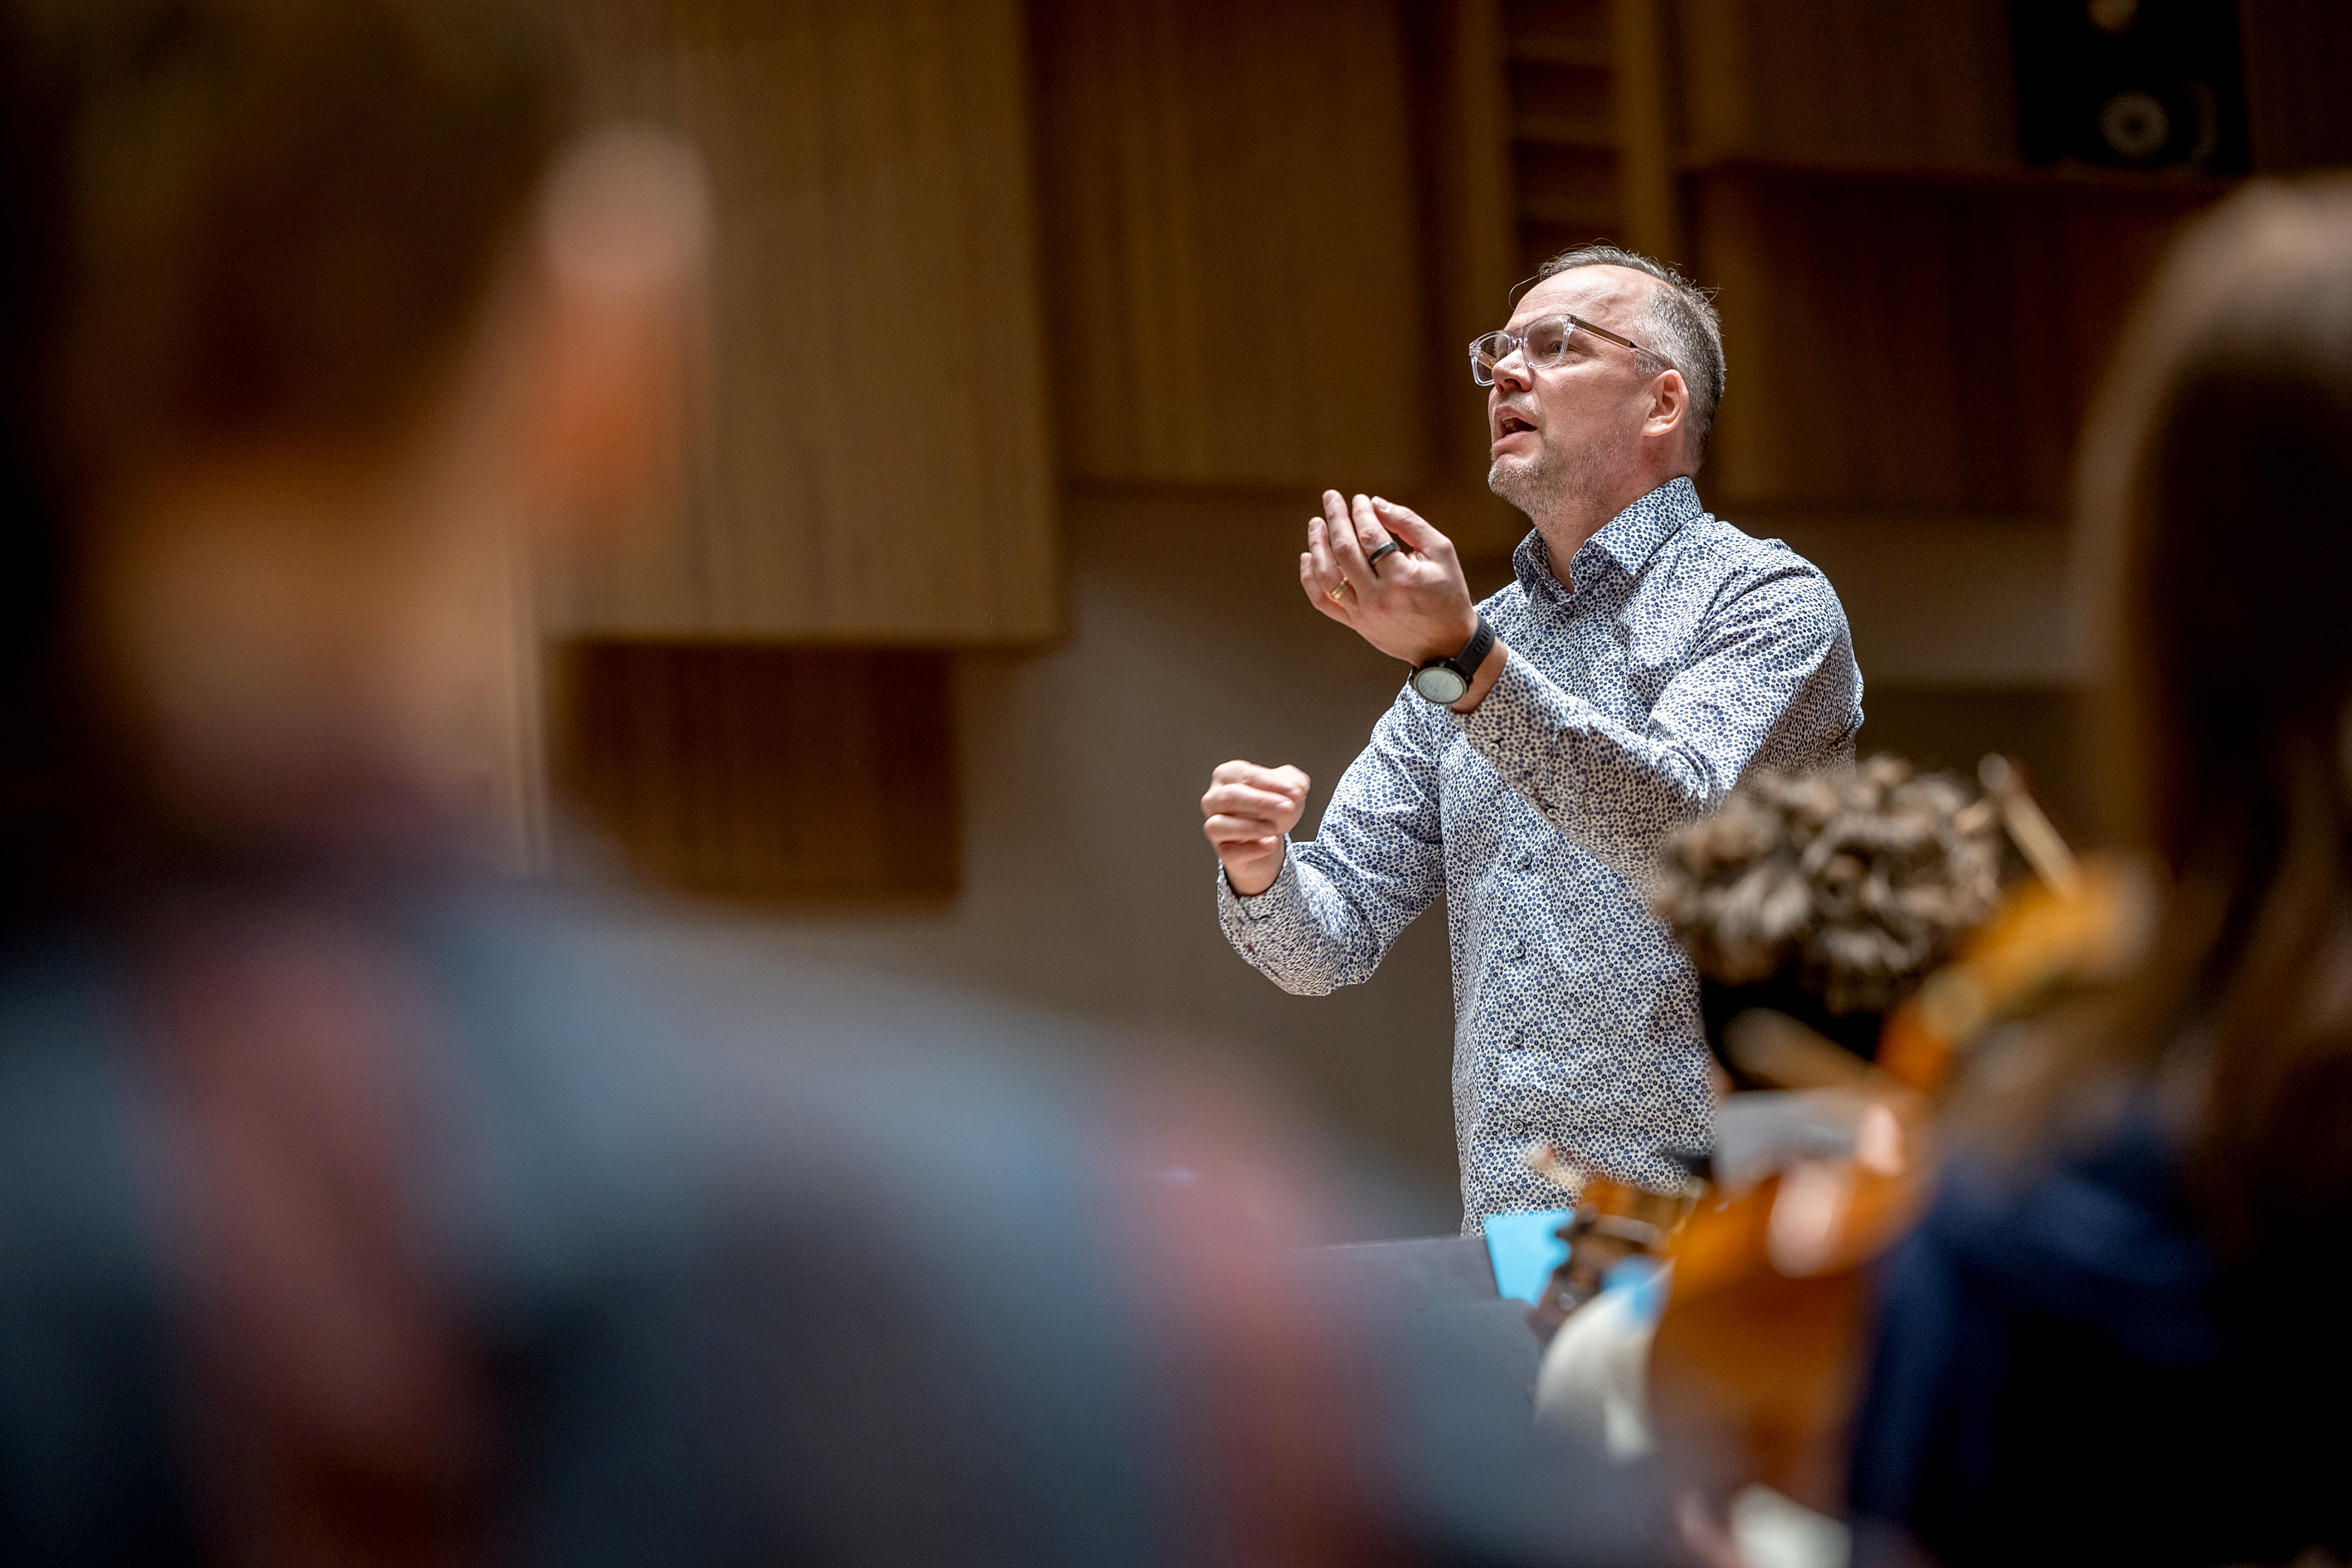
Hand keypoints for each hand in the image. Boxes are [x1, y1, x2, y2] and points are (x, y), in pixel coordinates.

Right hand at [1201, 761, 1307, 896]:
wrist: (1270, 839)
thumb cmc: (1272, 808)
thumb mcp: (1288, 789)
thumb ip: (1295, 783)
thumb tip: (1296, 791)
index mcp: (1227, 775)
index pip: (1245, 776)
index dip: (1271, 784)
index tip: (1295, 793)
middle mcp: (1214, 799)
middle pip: (1230, 797)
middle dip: (1261, 802)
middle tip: (1287, 808)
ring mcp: (1214, 825)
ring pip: (1219, 825)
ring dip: (1250, 827)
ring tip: (1275, 828)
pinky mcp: (1222, 850)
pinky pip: (1230, 852)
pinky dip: (1253, 849)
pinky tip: (1271, 843)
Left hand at [1300, 492, 1478, 665]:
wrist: (1447, 644)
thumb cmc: (1448, 593)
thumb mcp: (1441, 552)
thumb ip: (1409, 524)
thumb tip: (1375, 504)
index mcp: (1402, 578)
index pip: (1371, 537)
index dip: (1361, 513)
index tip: (1360, 499)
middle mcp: (1378, 597)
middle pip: (1345, 551)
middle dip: (1336, 519)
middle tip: (1331, 498)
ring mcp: (1363, 613)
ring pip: (1327, 576)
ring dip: (1317, 546)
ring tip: (1316, 524)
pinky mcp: (1355, 624)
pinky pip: (1323, 602)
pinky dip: (1310, 579)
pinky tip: (1307, 557)